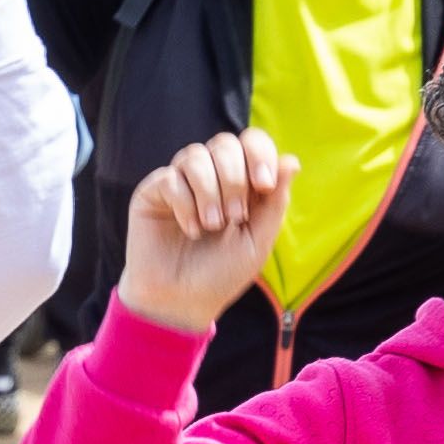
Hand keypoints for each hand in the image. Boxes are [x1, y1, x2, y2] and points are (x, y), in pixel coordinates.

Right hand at [117, 130, 296, 333]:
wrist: (182, 300)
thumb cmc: (222, 273)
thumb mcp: (259, 240)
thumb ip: (275, 202)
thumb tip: (292, 160)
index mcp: (240, 182)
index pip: (251, 142)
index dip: (260, 154)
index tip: (264, 186)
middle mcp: (210, 176)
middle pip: (224, 143)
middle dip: (235, 178)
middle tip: (235, 217)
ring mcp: (179, 183)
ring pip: (195, 156)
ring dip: (210, 191)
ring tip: (212, 226)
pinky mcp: (152, 193)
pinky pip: (170, 178)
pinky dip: (184, 204)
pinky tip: (190, 229)